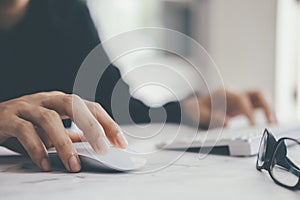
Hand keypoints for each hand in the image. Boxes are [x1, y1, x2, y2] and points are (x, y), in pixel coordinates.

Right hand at [0, 91, 127, 171]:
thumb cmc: (23, 123)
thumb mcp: (51, 129)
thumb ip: (71, 135)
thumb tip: (95, 145)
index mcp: (61, 102)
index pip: (90, 107)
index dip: (108, 123)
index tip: (121, 142)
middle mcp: (46, 100)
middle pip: (74, 105)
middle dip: (92, 127)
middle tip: (103, 149)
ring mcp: (27, 106)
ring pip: (50, 119)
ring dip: (64, 143)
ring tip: (74, 164)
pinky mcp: (8, 118)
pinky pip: (25, 131)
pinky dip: (37, 149)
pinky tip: (45, 163)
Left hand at [183, 89, 276, 127]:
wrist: (194, 106)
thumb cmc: (196, 109)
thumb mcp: (198, 114)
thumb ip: (211, 117)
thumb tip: (226, 123)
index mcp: (224, 93)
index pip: (241, 99)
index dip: (249, 111)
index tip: (254, 124)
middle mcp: (235, 93)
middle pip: (257, 93)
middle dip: (266, 106)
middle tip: (271, 121)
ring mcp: (240, 98)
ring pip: (260, 98)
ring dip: (269, 108)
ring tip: (274, 123)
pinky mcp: (243, 105)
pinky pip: (258, 105)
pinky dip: (265, 112)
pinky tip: (269, 122)